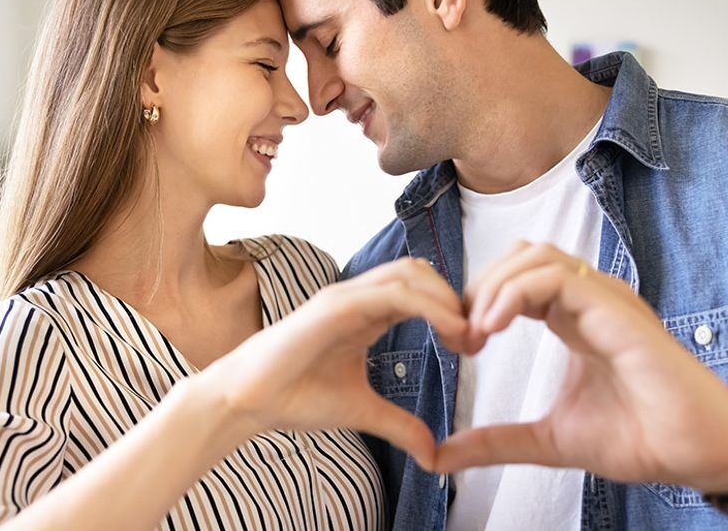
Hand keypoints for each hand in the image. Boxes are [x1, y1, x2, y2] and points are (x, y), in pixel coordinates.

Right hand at [199, 258, 472, 470]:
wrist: (248, 400)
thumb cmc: (295, 396)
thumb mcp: (362, 411)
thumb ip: (400, 425)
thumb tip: (434, 455)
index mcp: (365, 312)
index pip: (420, 290)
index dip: (453, 310)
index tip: (476, 345)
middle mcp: (357, 296)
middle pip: (421, 272)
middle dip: (456, 299)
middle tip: (480, 338)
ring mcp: (344, 296)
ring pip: (411, 274)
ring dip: (448, 299)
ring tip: (469, 335)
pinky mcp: (334, 305)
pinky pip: (391, 293)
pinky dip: (429, 306)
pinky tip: (451, 333)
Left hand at [437, 242, 727, 493]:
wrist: (698, 454)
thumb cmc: (641, 439)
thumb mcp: (548, 440)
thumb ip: (497, 441)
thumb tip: (442, 456)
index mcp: (575, 318)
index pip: (516, 279)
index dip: (478, 300)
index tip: (459, 344)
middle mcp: (591, 299)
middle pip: (520, 256)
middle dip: (479, 287)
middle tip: (460, 336)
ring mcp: (606, 299)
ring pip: (535, 256)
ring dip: (493, 287)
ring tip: (474, 333)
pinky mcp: (617, 309)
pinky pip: (558, 278)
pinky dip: (515, 293)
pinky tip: (493, 327)